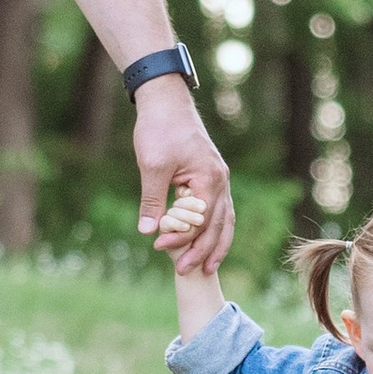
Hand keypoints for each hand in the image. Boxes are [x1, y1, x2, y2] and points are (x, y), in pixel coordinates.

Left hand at [135, 79, 232, 273]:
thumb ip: (152, 200)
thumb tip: (148, 231)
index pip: (199, 219)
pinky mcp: (211, 177)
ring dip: (215, 245)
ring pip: (224, 220)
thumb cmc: (160, 129)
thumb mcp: (152, 166)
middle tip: (185, 271)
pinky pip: (219, 209)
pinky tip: (205, 240)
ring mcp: (219, 179)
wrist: (166, 102)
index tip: (158, 245)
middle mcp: (220, 181)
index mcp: (209, 178)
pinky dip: (214, 228)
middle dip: (203, 250)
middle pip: (218, 225)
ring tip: (206, 268)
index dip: (180, 237)